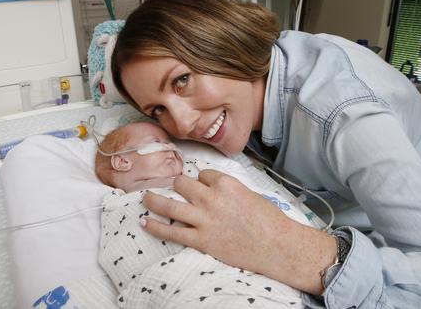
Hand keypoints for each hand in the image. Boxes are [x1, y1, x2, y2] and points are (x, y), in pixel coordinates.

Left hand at [140, 169, 336, 293]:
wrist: (276, 245)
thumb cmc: (269, 220)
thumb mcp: (250, 194)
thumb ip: (229, 190)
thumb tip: (214, 189)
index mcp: (226, 184)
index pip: (203, 174)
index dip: (201, 180)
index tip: (202, 185)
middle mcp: (211, 198)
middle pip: (183, 184)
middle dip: (177, 184)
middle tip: (173, 187)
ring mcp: (204, 219)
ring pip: (170, 204)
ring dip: (154, 200)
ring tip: (145, 197)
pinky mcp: (201, 240)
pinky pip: (171, 231)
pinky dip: (155, 226)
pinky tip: (144, 222)